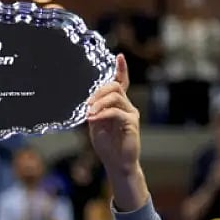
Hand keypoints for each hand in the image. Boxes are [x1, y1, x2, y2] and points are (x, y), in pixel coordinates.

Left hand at [87, 54, 140, 175]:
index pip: (122, 83)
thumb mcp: (96, 125)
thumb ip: (94, 111)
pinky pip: (116, 111)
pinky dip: (103, 113)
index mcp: (118, 104)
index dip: (121, 69)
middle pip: (114, 86)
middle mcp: (127, 105)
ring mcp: (130, 113)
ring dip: (99, 103)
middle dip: (99, 91)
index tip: (120, 56)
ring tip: (90, 113)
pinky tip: (94, 118)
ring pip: (115, 96)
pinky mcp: (132, 122)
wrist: (116, 163)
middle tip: (87, 103)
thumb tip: (89, 102)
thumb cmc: (107, 145)